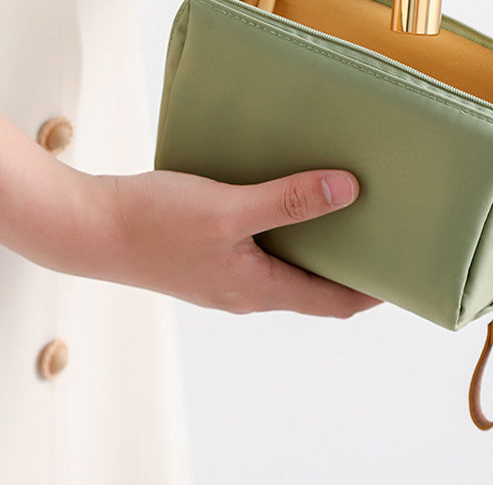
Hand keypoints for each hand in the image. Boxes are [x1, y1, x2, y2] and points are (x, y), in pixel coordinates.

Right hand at [93, 168, 378, 317]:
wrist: (90, 227)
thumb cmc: (154, 223)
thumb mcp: (230, 209)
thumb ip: (288, 201)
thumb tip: (347, 191)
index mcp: (257, 289)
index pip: (332, 303)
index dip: (370, 294)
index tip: (403, 275)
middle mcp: (245, 290)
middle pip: (311, 287)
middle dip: (347, 266)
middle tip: (377, 234)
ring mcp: (223, 275)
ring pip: (284, 267)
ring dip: (313, 246)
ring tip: (338, 211)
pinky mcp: (206, 256)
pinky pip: (257, 249)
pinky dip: (282, 231)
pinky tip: (282, 199)